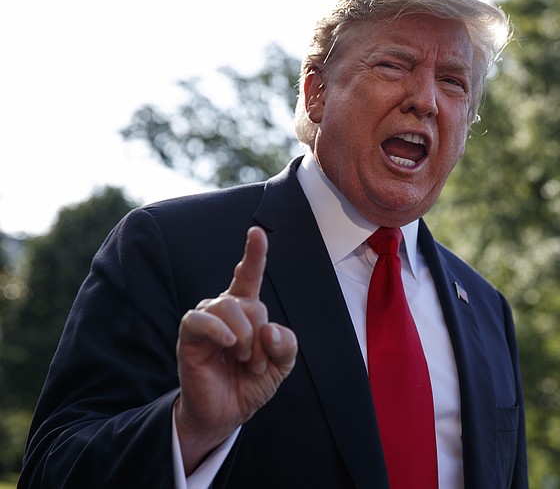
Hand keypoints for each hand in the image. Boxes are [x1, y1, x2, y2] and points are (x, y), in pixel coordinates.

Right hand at [175, 226, 296, 473]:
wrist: (227, 412)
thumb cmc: (251, 383)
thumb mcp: (282, 365)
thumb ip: (286, 344)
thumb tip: (269, 330)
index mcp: (248, 310)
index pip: (250, 275)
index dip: (254, 253)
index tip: (257, 231)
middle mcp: (225, 309)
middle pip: (251, 303)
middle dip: (261, 335)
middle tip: (257, 362)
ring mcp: (205, 319)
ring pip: (228, 307)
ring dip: (245, 337)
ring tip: (244, 359)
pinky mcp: (189, 334)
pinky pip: (200, 319)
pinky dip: (219, 330)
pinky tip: (229, 344)